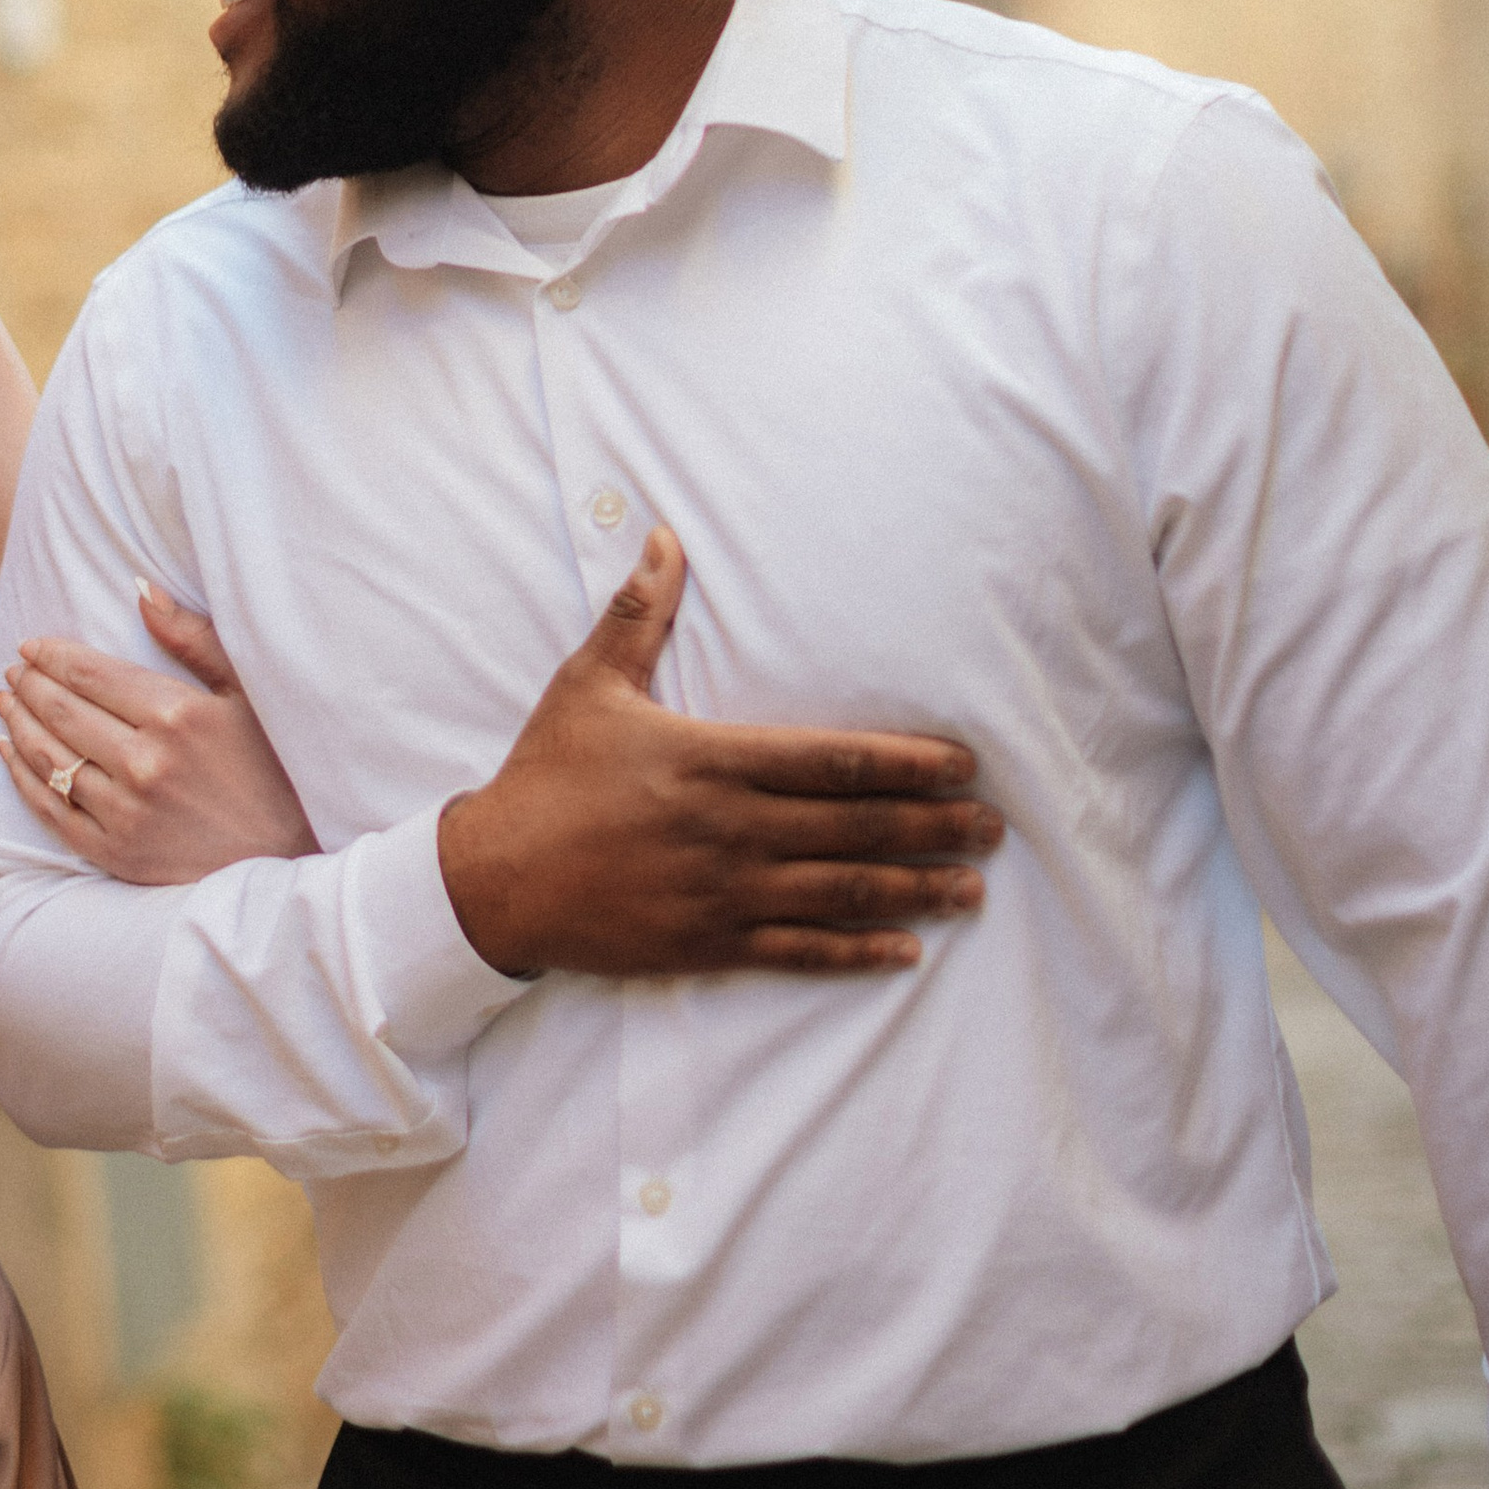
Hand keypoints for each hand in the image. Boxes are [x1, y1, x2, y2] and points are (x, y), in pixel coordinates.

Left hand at [0, 589, 319, 885]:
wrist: (285, 863)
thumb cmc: (273, 769)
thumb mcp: (245, 695)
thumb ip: (193, 638)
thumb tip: (141, 588)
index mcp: (176, 716)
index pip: (90, 674)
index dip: (52, 656)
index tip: (31, 645)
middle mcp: (144, 763)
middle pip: (62, 711)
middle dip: (30, 683)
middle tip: (14, 669)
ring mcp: (125, 812)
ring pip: (48, 756)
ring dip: (19, 722)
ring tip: (7, 700)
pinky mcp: (114, 853)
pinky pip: (51, 808)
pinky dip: (21, 776)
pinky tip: (9, 752)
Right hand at [438, 527, 1001, 981]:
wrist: (494, 878)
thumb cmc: (545, 776)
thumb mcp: (589, 686)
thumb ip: (639, 614)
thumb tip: (666, 537)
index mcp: (712, 760)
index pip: (835, 761)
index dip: (908, 763)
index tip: (962, 764)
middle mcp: (731, 828)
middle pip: (857, 827)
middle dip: (934, 826)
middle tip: (994, 827)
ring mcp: (724, 891)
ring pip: (842, 892)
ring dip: (915, 889)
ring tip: (972, 887)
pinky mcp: (708, 943)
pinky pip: (800, 950)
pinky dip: (858, 951)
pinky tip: (905, 949)